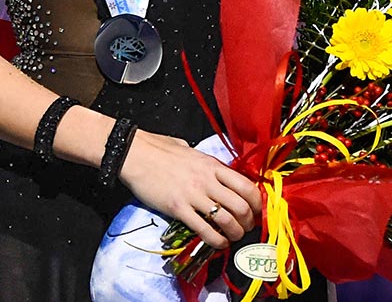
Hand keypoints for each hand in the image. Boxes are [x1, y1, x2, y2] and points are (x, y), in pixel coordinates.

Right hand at [119, 129, 262, 252]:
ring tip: (232, 238)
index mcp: (212, 164)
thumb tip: (212, 169)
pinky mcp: (178, 208)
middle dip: (248, 222)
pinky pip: (204, 230)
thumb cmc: (159, 149)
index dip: (257, 203)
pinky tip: (218, 243)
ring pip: (227, 221)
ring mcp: (193, 195)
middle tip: (245, 228)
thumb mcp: (189, 150)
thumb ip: (205, 162)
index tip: (255, 211)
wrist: (134, 153)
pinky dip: (216, 241)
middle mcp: (207, 180)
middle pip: (241, 206)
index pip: (246, 186)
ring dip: (234, 234)